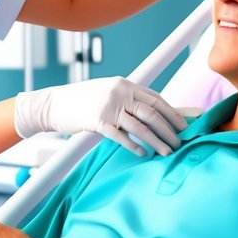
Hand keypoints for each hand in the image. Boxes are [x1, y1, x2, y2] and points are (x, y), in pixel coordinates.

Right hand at [13, 77, 186, 155]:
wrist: (53, 104)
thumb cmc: (81, 100)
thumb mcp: (107, 91)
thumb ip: (127, 98)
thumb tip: (151, 113)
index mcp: (125, 84)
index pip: (156, 99)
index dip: (173, 113)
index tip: (185, 126)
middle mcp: (120, 92)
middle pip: (153, 112)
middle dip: (169, 129)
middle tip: (180, 142)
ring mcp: (108, 106)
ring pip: (140, 126)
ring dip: (157, 140)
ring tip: (167, 152)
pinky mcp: (97, 120)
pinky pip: (121, 136)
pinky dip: (134, 146)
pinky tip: (144, 154)